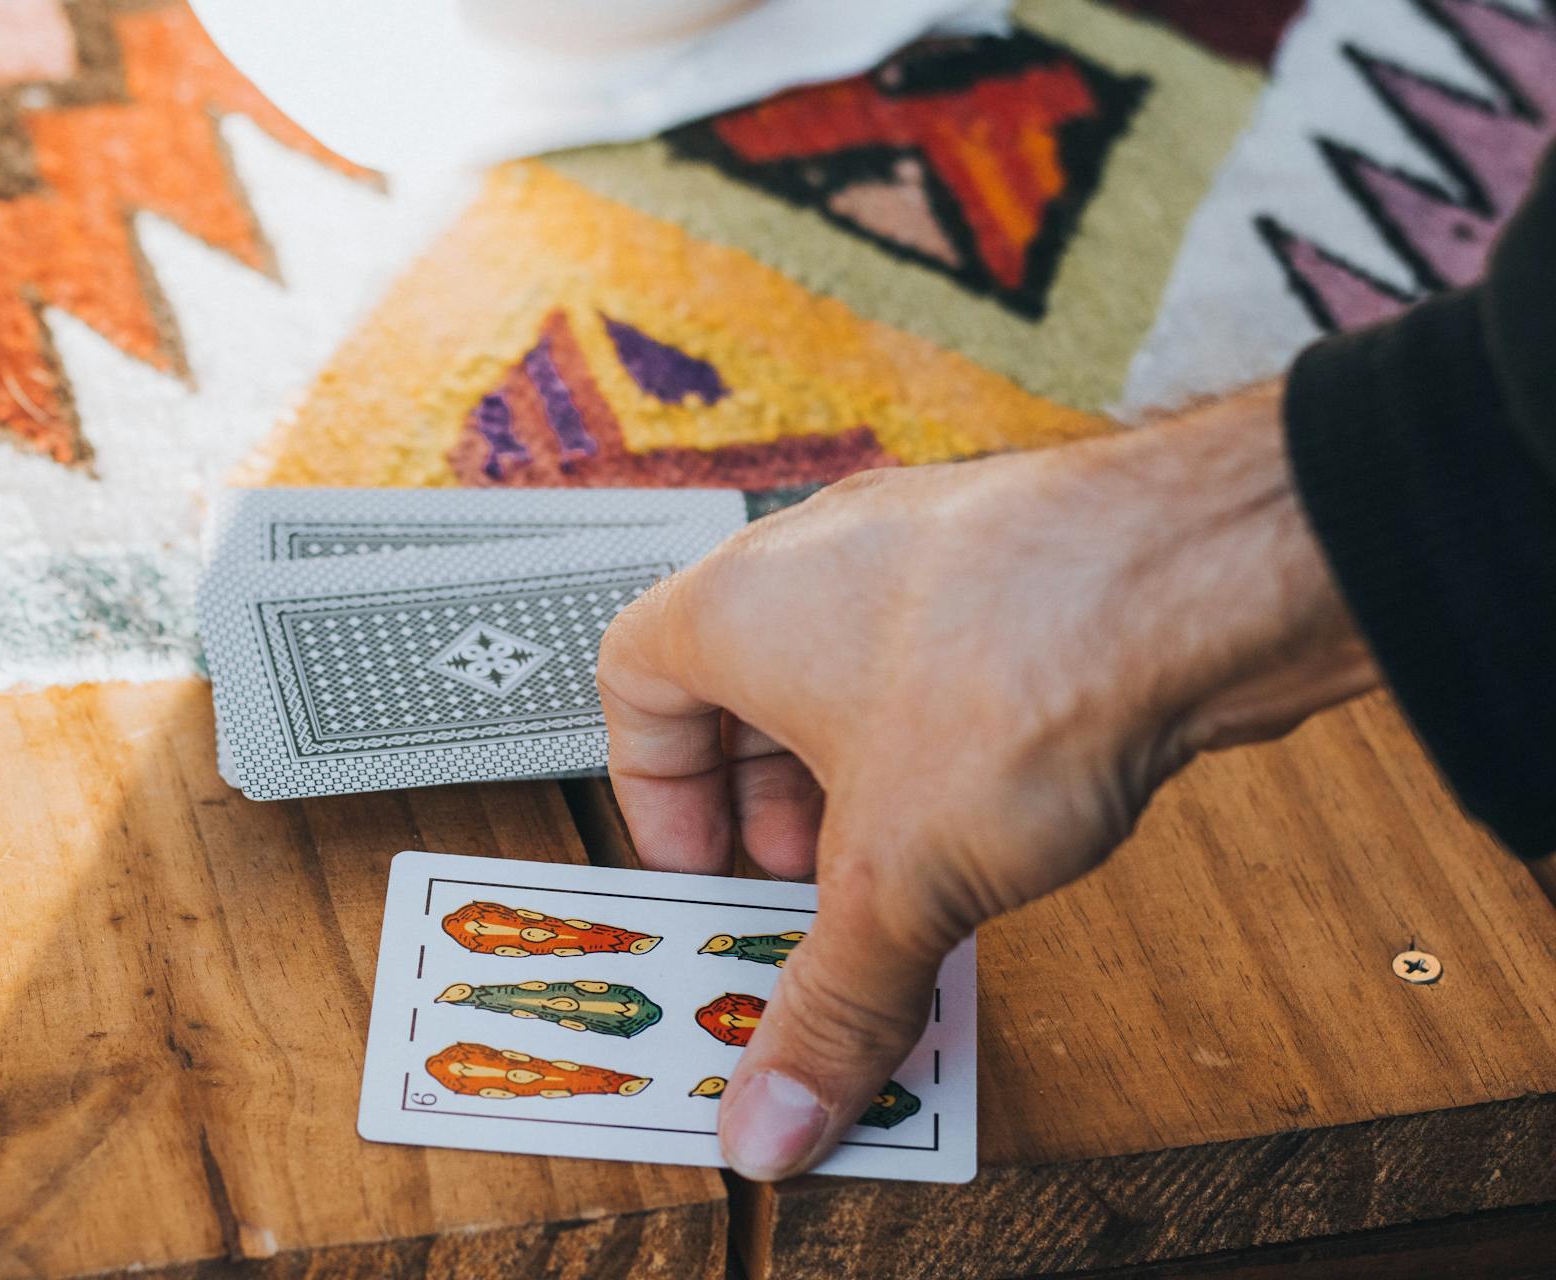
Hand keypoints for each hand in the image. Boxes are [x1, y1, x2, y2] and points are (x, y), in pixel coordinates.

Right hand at [596, 385, 1375, 1179]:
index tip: (702, 874)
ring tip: (904, 886)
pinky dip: (946, 764)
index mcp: (739, 604)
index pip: (635, 681)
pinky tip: (995, 836)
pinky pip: (947, 681)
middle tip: (803, 905)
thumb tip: (769, 1118)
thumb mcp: (895, 881)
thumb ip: (827, 1008)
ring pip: (855, 687)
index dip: (656, 794)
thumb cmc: (1025, 659)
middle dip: (769, 817)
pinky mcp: (1023, 579)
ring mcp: (928, 561)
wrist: (1213, 573)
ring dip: (864, 795)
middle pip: (747, 695)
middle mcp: (824, 563)